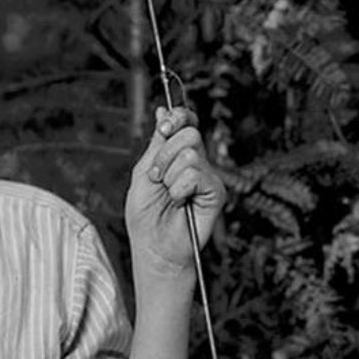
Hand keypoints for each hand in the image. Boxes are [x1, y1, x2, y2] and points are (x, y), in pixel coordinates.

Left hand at [124, 104, 224, 282]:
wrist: (154, 248)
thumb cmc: (146, 217)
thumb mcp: (143, 173)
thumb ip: (155, 144)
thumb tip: (162, 111)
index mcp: (177, 154)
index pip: (186, 121)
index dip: (178, 116)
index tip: (163, 128)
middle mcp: (196, 162)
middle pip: (189, 132)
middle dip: (165, 154)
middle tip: (158, 177)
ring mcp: (207, 176)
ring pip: (190, 154)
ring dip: (170, 176)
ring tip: (168, 195)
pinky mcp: (216, 192)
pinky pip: (196, 175)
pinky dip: (180, 189)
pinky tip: (180, 203)